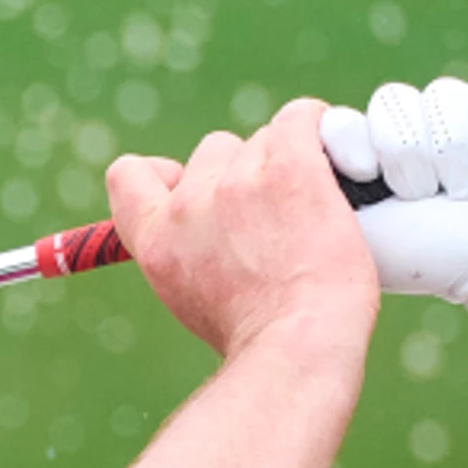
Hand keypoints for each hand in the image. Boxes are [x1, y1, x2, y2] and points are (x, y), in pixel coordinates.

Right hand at [104, 99, 377, 361]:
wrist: (298, 348)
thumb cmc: (261, 339)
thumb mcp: (196, 302)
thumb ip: (193, 256)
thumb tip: (215, 240)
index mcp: (157, 240)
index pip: (129, 176)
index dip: (163, 173)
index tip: (188, 185)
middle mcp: (189, 205)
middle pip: (216, 152)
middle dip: (246, 173)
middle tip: (281, 221)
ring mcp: (238, 183)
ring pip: (266, 141)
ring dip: (288, 165)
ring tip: (315, 214)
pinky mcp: (289, 168)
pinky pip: (302, 119)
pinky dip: (320, 129)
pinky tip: (338, 155)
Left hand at [320, 75, 467, 342]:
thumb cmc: (433, 259)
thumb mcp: (349, 228)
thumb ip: (301, 190)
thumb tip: (272, 143)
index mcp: (379, 162)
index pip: (348, 117)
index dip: (352, 137)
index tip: (363, 171)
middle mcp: (424, 136)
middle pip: (393, 101)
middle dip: (408, 153)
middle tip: (424, 197)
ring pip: (442, 96)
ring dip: (453, 151)